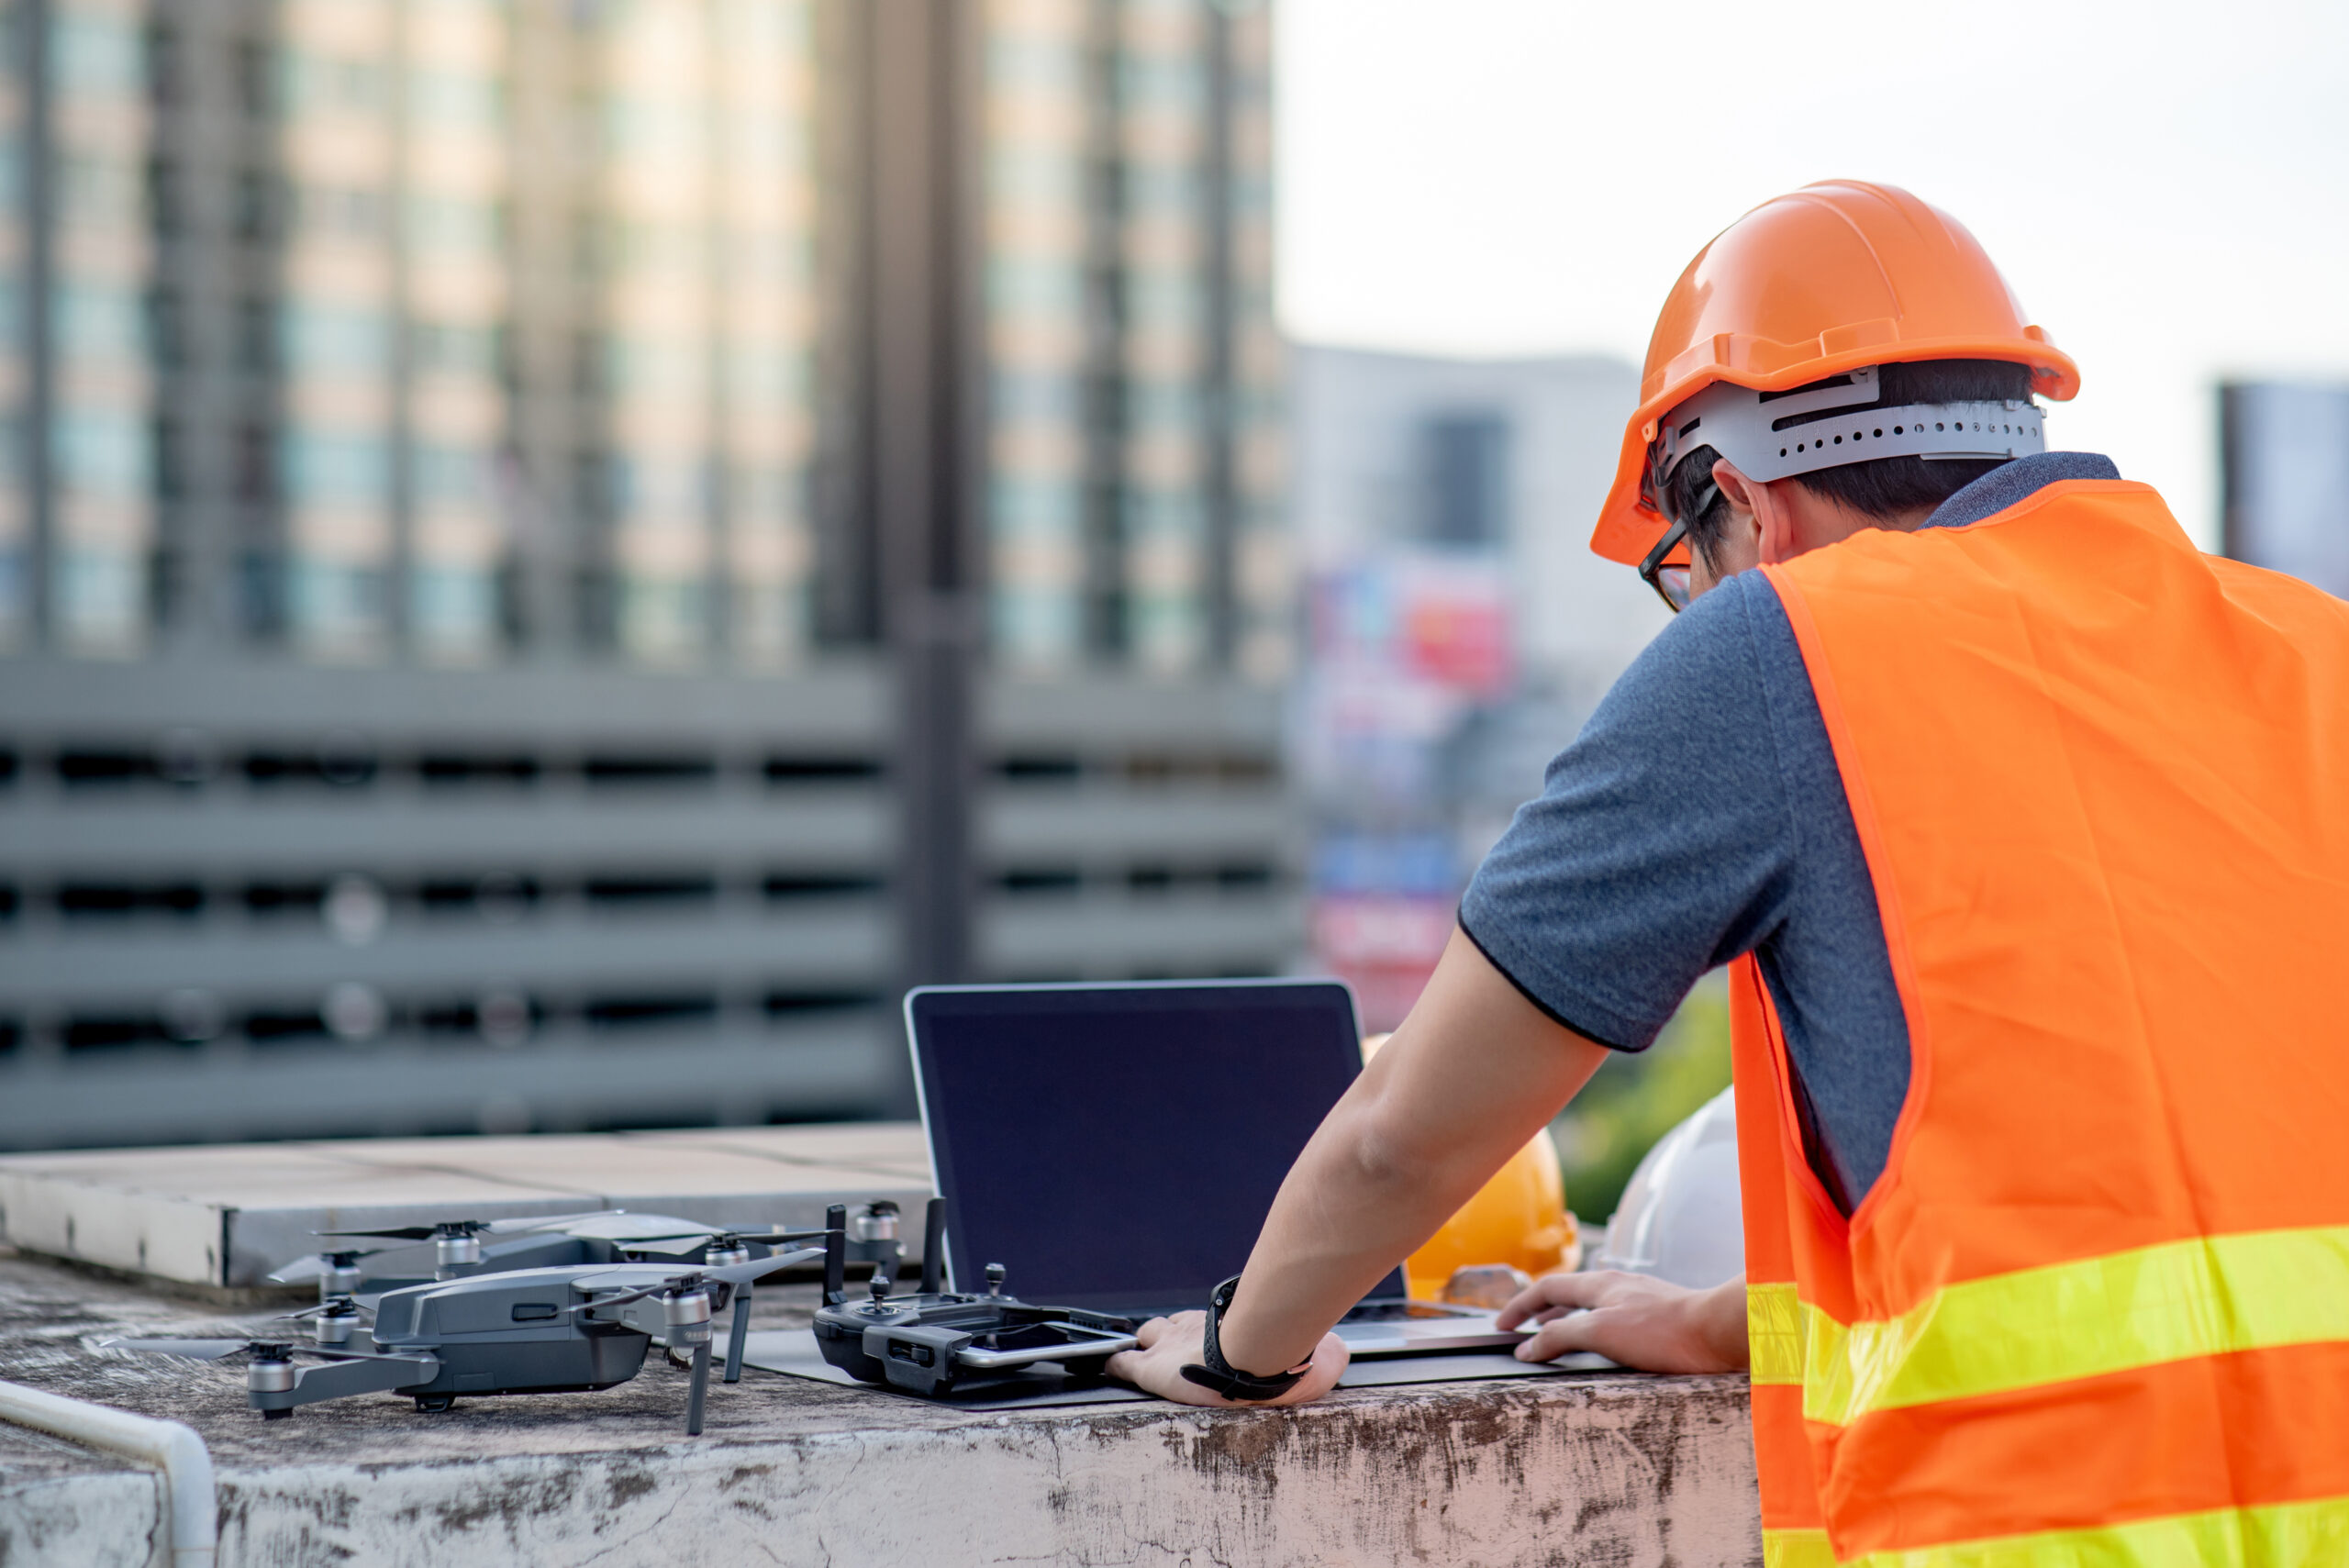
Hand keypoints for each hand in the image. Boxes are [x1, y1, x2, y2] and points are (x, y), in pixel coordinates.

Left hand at [1104, 1310, 1350, 1407]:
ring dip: (1145, 1349)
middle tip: (1168, 1347)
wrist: (1263, 1355)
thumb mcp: (1314, 1354)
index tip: (1198, 1337)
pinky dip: (1117, 1366)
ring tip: (1138, 1357)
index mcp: (1225, 1330)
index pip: (1203, 1324)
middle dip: (1167, 1336)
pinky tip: (1110, 1368)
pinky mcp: (1153, 1371)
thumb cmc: (1287, 1355)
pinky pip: (1123, 1365)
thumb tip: (1341, 1352)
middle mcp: (1196, 1332)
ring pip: (1147, 1339)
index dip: (1197, 1330)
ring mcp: (1171, 1347)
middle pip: (1170, 1327)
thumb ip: (1322, 1354)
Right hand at [1495, 1271, 1748, 1373]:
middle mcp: (1618, 1286)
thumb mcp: (1600, 1332)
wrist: (1719, 1332)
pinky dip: (1595, 1329)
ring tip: (1557, 1337)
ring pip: (1593, 1305)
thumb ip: (1560, 1336)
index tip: (1501, 1326)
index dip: (1520, 1307)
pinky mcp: (1659, 1317)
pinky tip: (1604, 1345)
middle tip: (1523, 1330)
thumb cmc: (1663, 1330)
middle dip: (1541, 1311)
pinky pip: (1615, 1318)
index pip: (1547, 1288)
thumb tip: (1529, 1346)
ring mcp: (1640, 1299)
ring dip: (1568, 1320)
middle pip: (1569, 1294)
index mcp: (1599, 1283)